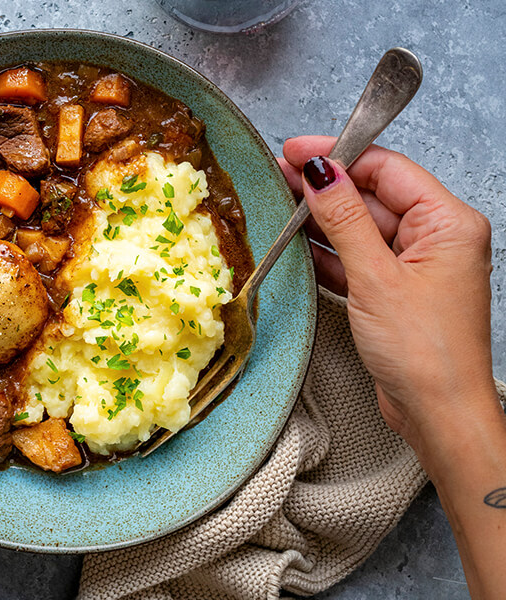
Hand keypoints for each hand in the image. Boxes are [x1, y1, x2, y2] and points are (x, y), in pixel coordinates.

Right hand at [279, 137, 505, 598]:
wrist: (437, 413)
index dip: (339, 155)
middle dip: (325, 186)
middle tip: (278, 172)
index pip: (387, 169)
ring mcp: (413, 265)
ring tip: (278, 202)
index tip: (295, 148)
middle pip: (372, 196)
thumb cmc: (422, 350)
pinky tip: (296, 242)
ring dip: (321, 218)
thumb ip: (345, 220)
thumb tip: (320, 171)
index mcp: (447, 223)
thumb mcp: (375, 277)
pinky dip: (327, 252)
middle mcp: (434, 238)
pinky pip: (356, 258)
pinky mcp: (393, 290)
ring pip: (360, 228)